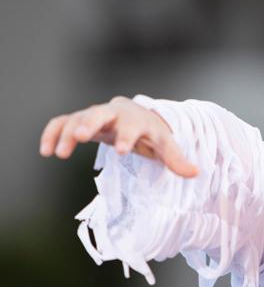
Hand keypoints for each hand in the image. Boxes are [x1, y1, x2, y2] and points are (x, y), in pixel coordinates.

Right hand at [39, 96, 198, 177]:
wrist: (138, 116)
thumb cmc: (152, 133)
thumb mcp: (165, 145)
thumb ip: (176, 159)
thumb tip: (196, 173)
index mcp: (137, 119)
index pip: (133, 127)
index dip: (128, 138)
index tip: (122, 151)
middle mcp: (114, 113)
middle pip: (100, 114)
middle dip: (90, 123)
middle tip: (80, 137)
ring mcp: (95, 115)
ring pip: (77, 118)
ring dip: (66, 134)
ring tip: (56, 154)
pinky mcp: (79, 121)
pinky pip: (62, 122)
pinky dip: (52, 132)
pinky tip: (44, 151)